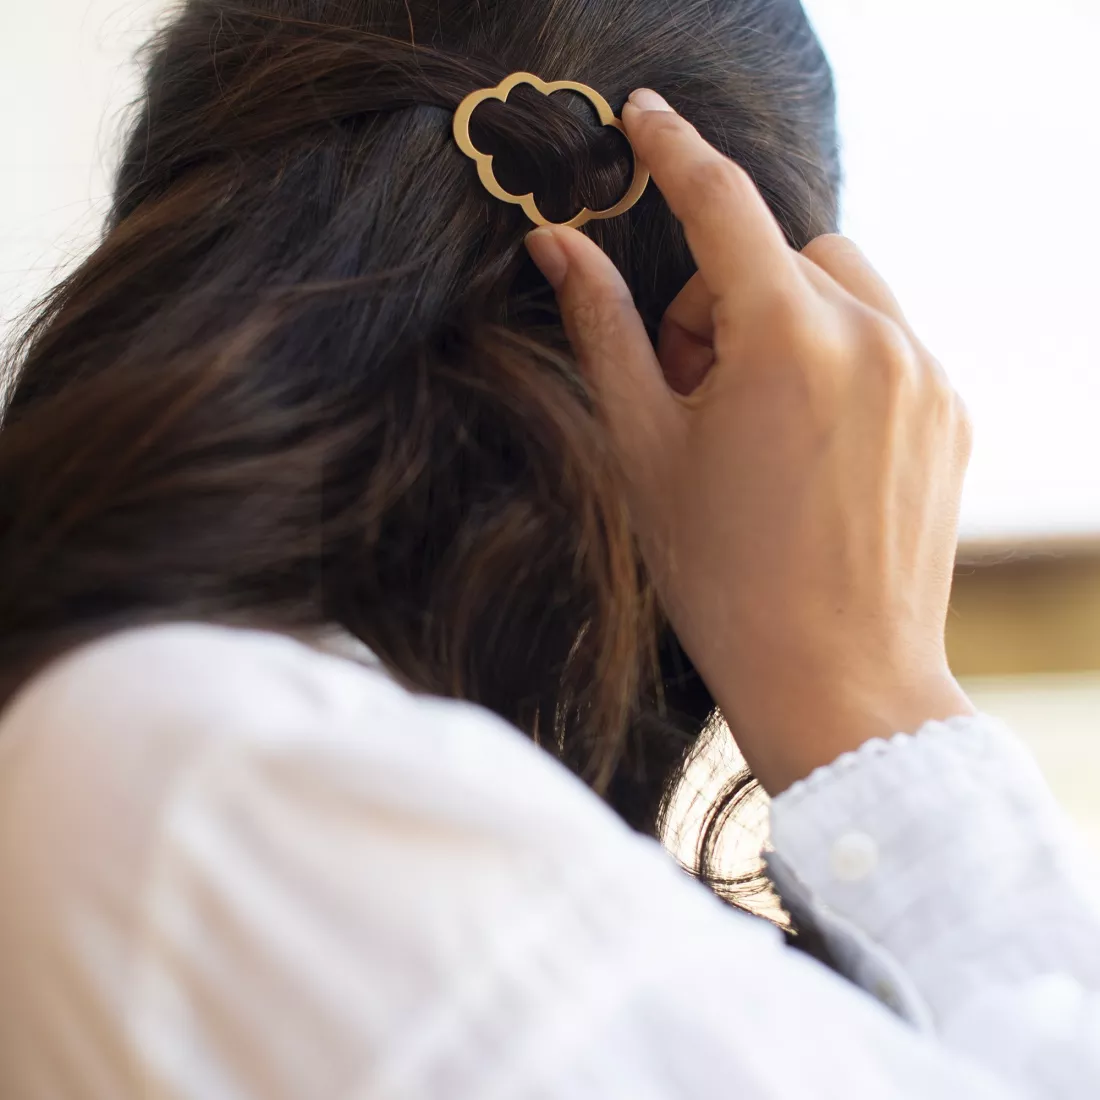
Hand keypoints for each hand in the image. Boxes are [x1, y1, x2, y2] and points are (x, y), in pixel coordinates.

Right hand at [525, 89, 974, 794]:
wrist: (836, 681)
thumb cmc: (724, 577)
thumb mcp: (644, 448)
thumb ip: (604, 329)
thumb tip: (557, 244)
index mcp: (787, 340)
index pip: (720, 203)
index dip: (672, 151)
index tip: (642, 114)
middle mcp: (873, 338)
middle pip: (780, 256)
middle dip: (725, 300)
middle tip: (694, 390)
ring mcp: (924, 375)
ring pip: (839, 288)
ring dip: (784, 322)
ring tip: (753, 418)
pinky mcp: (950, 411)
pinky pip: (884, 339)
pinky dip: (835, 359)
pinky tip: (806, 445)